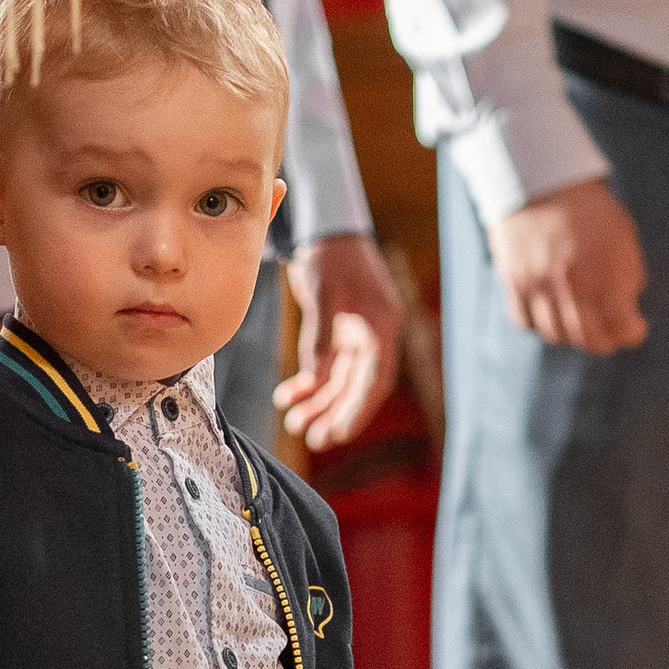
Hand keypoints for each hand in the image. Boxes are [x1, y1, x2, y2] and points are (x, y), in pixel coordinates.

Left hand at [276, 233, 403, 454]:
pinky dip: (310, 383)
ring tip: (295, 424)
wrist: (327, 228)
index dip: (358, 409)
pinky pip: (328, 366)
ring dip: (319, 403)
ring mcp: (358, 335)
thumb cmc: (330, 255)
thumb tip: (317, 379)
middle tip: (313, 439)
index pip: (374, 379)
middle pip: (358, 385)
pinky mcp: (342, 332)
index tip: (339, 433)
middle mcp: (374, 335)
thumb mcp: (323, 292)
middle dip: (335, 413)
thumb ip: (320, 336)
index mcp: (380, 326)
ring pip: (341, 380)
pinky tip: (288, 397)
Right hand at [485, 173, 647, 354]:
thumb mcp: (624, 237)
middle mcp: (572, 288)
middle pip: (590, 340)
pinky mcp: (514, 284)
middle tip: (610, 334)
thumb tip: (628, 307)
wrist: (544, 181)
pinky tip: (551, 312)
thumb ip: (628, 276)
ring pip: (557, 335)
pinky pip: (526, 323)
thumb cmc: (590, 209)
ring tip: (580, 323)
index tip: (635, 329)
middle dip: (605, 340)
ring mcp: (540, 289)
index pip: (622, 329)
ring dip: (573, 335)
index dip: (632, 333)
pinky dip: (541, 324)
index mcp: (605, 276)